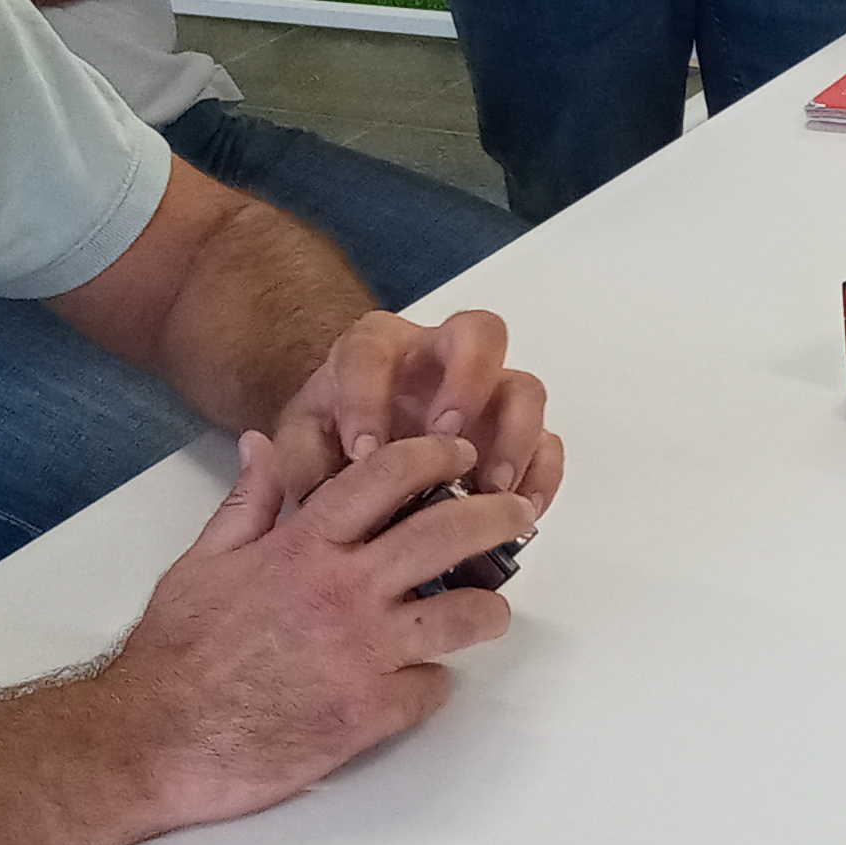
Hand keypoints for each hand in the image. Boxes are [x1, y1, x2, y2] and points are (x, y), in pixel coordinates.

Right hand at [102, 431, 521, 824]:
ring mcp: (361, 655)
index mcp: (301, 547)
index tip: (458, 453)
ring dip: (486, 609)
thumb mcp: (201, 562)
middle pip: (445, 536)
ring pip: (461, 616)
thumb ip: (247, 504)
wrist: (154, 741)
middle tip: (518, 513)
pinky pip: (431, 690)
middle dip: (495, 517)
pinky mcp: (367, 715)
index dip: (433, 456)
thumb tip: (261, 445)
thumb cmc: (172, 655)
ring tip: (490, 610)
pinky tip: (422, 682)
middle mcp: (342, 592)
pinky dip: (432, 684)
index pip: (385, 476)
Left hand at [268, 308, 564, 521]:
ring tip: (491, 490)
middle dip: (468, 382)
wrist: (363, 449)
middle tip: (449, 436)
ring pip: (524, 387)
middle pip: (478, 333)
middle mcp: (442, 357)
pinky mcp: (515, 434)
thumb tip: (307, 484)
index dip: (368, 396)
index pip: (373, 350)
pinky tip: (522, 510)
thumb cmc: (337, 436)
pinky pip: (548, 442)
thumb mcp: (304, 441)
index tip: (363, 451)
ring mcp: (488, 394)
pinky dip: (540, 475)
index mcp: (378, 348)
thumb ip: (297, 457)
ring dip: (514, 436)